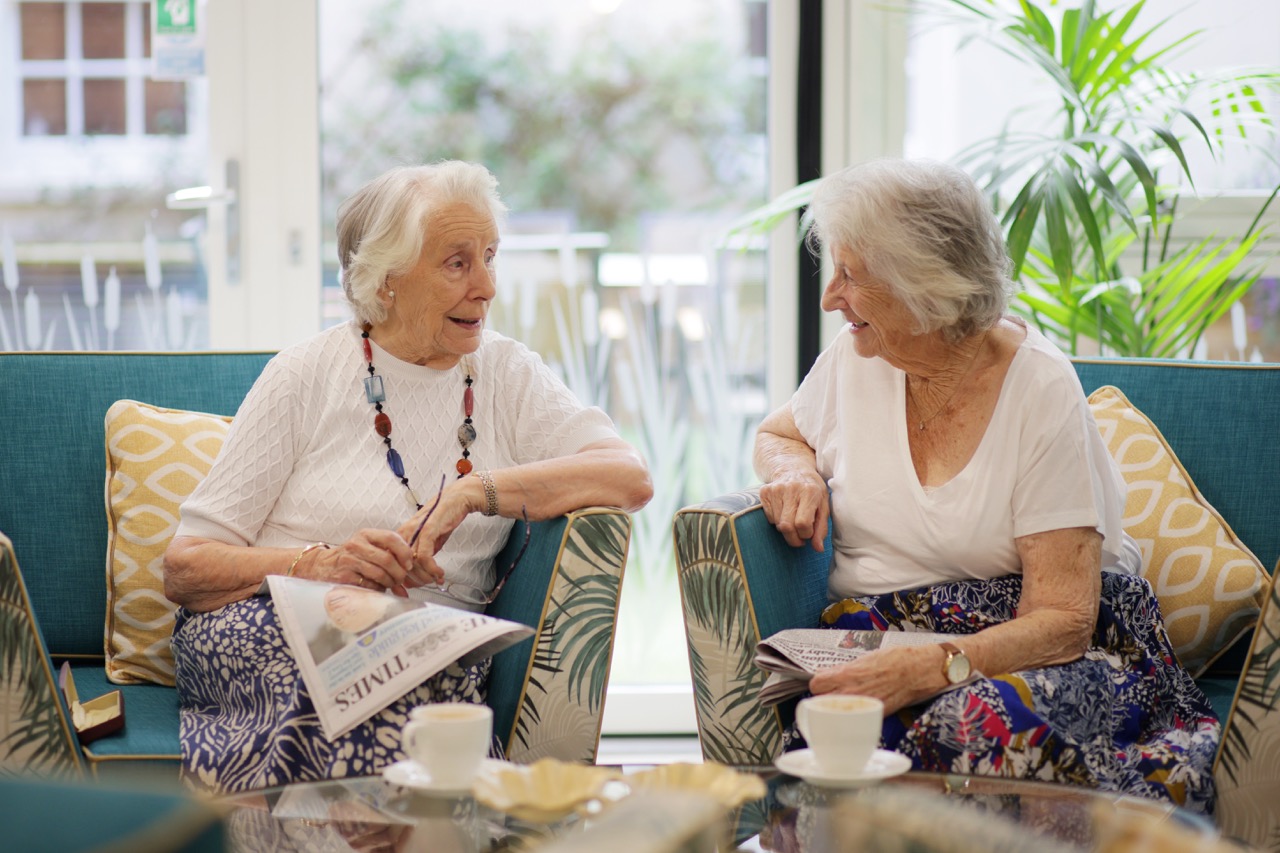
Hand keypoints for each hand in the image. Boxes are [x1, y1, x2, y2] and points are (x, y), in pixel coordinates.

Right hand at [296, 528, 418, 595]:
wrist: (321, 566)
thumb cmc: (352, 558)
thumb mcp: (367, 550)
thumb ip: (388, 559)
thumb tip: (406, 586)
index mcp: (366, 534)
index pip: (392, 538)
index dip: (405, 552)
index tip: (408, 565)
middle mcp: (356, 544)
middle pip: (387, 559)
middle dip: (399, 573)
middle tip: (400, 580)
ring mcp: (348, 560)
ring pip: (379, 573)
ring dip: (390, 583)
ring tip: (390, 584)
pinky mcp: (343, 576)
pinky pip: (369, 585)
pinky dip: (377, 589)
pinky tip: (377, 588)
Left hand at [396, 478, 476, 583]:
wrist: (455, 500)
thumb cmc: (442, 519)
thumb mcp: (428, 541)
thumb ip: (421, 557)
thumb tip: (417, 578)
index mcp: (401, 537)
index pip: (393, 564)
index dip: (402, 579)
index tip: (414, 586)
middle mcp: (404, 534)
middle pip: (401, 567)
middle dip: (416, 581)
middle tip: (428, 583)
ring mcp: (414, 533)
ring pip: (412, 565)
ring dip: (426, 577)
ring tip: (436, 578)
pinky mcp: (427, 531)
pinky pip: (424, 557)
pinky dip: (432, 569)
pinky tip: (439, 573)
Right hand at [759, 470, 829, 550]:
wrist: (794, 469)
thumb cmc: (813, 491)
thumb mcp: (823, 506)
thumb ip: (821, 528)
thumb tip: (818, 549)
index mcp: (810, 491)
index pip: (802, 523)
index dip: (806, 534)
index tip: (809, 534)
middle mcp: (792, 488)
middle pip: (787, 526)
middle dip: (794, 538)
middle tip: (800, 538)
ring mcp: (776, 489)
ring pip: (777, 523)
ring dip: (786, 529)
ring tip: (793, 521)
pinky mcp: (764, 491)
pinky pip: (768, 517)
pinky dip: (776, 521)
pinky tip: (783, 512)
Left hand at [808, 646, 938, 714]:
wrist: (918, 671)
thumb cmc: (894, 660)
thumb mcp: (864, 659)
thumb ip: (844, 670)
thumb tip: (829, 675)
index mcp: (846, 675)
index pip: (815, 685)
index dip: (819, 684)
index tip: (824, 682)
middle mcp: (851, 693)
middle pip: (821, 701)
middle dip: (825, 697)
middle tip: (833, 692)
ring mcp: (862, 706)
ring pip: (836, 711)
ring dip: (838, 707)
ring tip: (847, 700)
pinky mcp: (874, 715)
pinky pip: (856, 716)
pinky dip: (855, 713)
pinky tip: (862, 706)